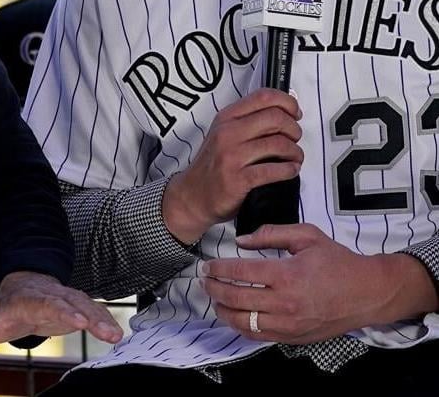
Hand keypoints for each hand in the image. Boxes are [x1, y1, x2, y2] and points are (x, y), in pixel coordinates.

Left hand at [0, 271, 122, 351]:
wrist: (25, 287)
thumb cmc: (9, 309)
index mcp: (33, 299)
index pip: (49, 304)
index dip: (63, 311)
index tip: (76, 319)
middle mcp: (54, 295)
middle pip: (73, 303)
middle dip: (87, 314)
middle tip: (102, 329)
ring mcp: (69, 298)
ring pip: (88, 306)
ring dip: (102, 320)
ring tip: (115, 336)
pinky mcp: (79, 306)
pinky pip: (95, 311)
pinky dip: (106, 320)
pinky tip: (117, 334)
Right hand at [161, 88, 301, 242]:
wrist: (193, 194)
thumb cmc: (213, 165)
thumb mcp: (224, 134)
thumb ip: (248, 121)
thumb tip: (284, 113)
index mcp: (227, 118)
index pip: (263, 97)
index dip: (287, 102)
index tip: (294, 112)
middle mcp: (228, 132)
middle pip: (275, 118)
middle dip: (294, 129)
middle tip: (295, 139)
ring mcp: (231, 155)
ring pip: (279, 144)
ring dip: (295, 152)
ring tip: (294, 158)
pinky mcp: (238, 179)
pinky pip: (274, 170)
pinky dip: (289, 170)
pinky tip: (289, 171)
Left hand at [202, 223, 438, 343]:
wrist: (367, 292)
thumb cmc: (336, 261)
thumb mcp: (306, 235)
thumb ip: (270, 233)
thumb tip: (241, 241)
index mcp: (286, 274)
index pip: (240, 273)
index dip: (218, 269)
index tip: (206, 266)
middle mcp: (285, 302)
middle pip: (237, 298)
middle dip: (214, 289)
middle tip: (203, 281)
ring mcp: (290, 324)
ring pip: (245, 322)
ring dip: (223, 311)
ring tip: (213, 299)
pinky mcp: (295, 338)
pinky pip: (260, 336)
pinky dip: (242, 327)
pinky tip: (233, 316)